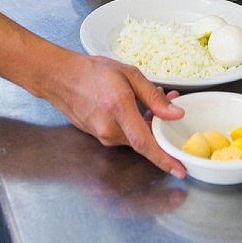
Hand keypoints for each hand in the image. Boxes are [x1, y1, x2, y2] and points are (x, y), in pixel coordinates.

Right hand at [40, 48, 185, 177]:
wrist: (61, 78)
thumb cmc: (93, 72)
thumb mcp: (129, 74)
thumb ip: (153, 96)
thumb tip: (176, 113)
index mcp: (118, 109)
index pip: (145, 143)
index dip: (164, 159)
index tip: (180, 170)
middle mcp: (109, 129)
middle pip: (143, 140)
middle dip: (160, 128)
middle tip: (172, 103)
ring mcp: (102, 136)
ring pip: (134, 137)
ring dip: (147, 124)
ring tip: (155, 99)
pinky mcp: (98, 137)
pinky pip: (123, 135)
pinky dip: (134, 125)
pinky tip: (136, 107)